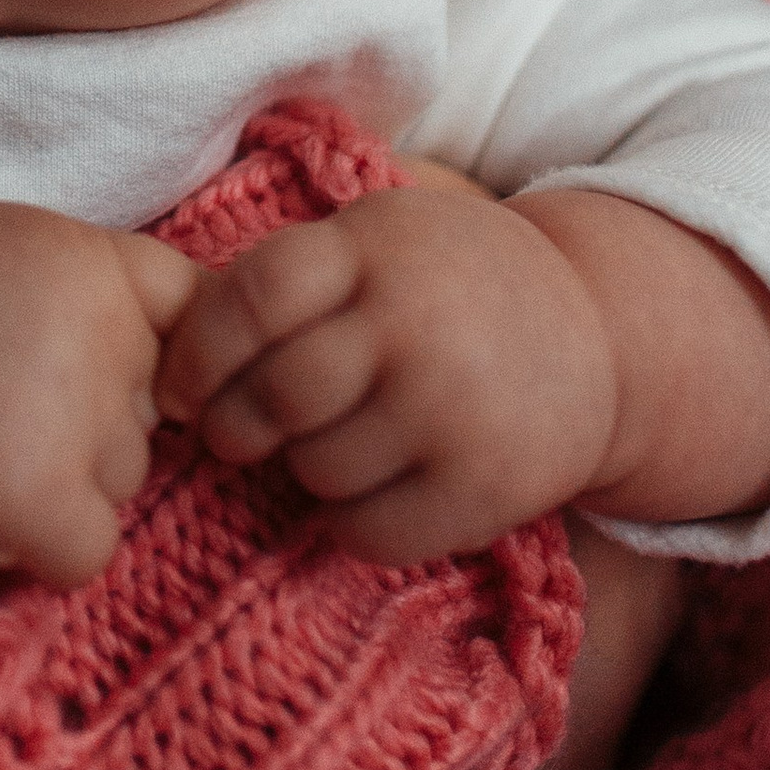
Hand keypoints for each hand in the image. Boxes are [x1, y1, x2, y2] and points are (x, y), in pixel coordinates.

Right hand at [0, 204, 201, 588]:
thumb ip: (87, 287)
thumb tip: (181, 354)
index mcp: (90, 262)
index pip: (195, 314)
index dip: (153, 352)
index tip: (87, 368)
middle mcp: (100, 334)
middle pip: (152, 410)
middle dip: (90, 421)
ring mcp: (75, 420)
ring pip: (124, 479)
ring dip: (62, 481)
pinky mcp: (40, 500)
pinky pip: (88, 550)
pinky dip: (38, 548)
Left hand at [154, 179, 620, 566]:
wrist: (601, 335)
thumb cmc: (449, 285)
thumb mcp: (380, 237)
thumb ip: (294, 274)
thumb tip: (168, 341)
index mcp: (374, 247)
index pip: (251, 301)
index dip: (197, 354)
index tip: (183, 389)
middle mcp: (414, 323)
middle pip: (275, 396)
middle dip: (237, 427)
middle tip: (240, 434)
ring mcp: (453, 408)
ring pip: (315, 470)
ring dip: (303, 470)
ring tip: (334, 445)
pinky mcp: (488, 486)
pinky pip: (368, 532)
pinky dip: (351, 524)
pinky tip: (373, 490)